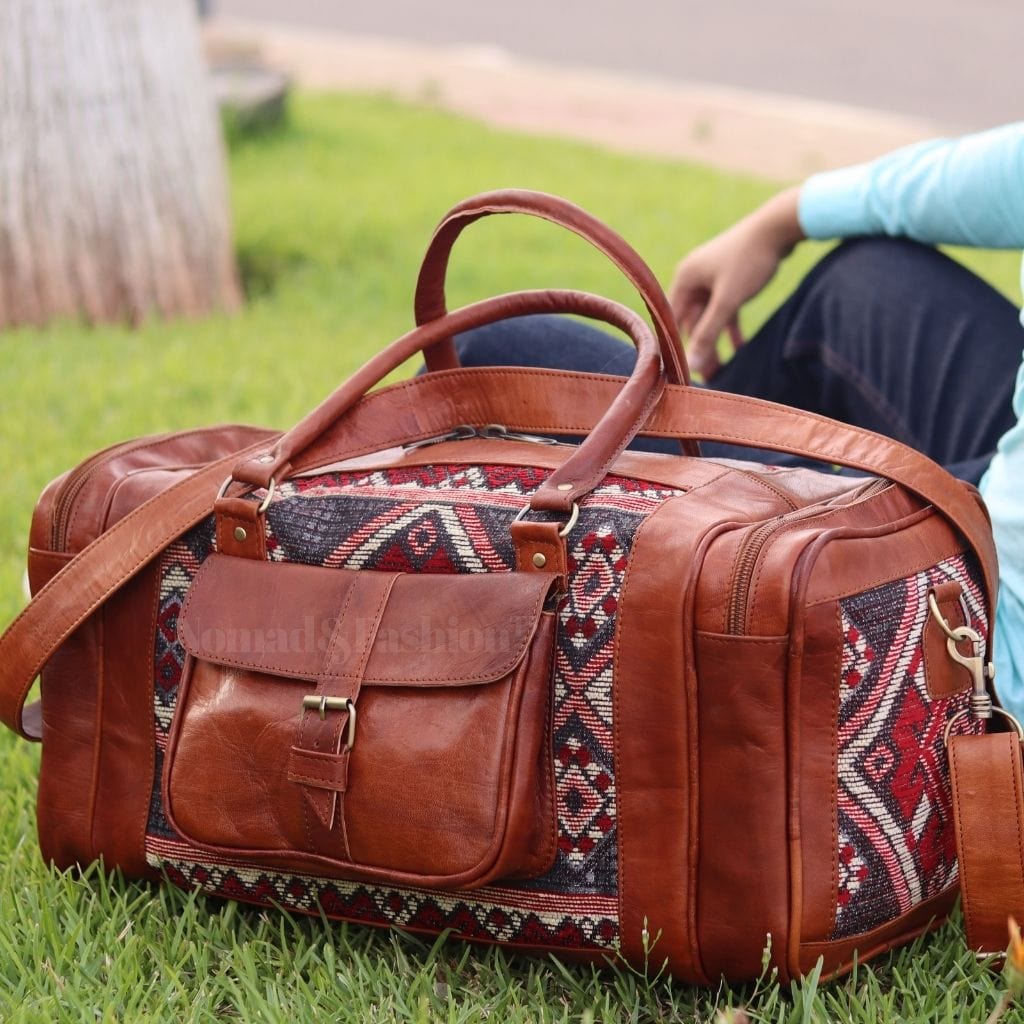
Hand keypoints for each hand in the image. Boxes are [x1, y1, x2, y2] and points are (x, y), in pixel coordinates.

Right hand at [669, 187, 803, 378]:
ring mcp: (712, 277)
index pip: (672, 320)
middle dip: (700, 347)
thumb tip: (692, 365)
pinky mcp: (730, 278)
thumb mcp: (727, 301)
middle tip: (709, 376)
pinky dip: (730, 326)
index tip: (685, 372)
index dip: (677, 346)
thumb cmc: (750, 261)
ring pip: (709, 317)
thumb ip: (709, 334)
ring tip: (722, 368)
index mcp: (685, 278)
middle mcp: (694, 277)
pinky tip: (740, 347)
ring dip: (715, 340)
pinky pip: (725, 308)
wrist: (779, 226)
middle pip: (691, 321)